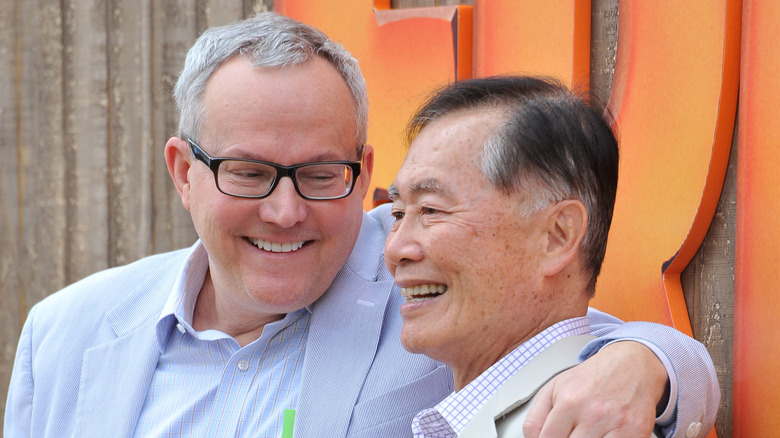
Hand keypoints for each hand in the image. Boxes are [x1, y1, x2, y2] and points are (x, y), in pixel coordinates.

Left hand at [523, 341, 667, 436]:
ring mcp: (617, 425)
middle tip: (570, 433)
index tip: (550, 437)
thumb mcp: (555, 388)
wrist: (632, 364)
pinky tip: (601, 435)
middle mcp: (593, 414)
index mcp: (569, 402)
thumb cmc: (592, 378)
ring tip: (584, 432)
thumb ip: (537, 417)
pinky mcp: (636, 433)